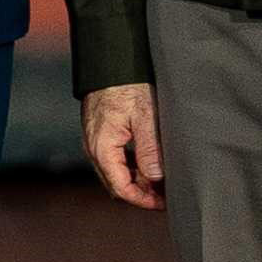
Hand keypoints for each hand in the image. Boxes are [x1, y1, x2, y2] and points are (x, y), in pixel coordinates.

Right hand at [82, 83, 164, 210]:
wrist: (110, 58)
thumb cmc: (127, 84)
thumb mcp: (146, 117)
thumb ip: (150, 151)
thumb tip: (156, 179)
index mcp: (102, 147)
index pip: (121, 188)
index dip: (143, 200)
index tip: (164, 203)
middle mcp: (94, 147)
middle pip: (117, 183)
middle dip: (142, 193)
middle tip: (167, 194)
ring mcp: (95, 140)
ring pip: (117, 172)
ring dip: (138, 179)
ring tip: (163, 180)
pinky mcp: (100, 132)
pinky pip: (115, 158)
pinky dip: (132, 166)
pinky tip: (150, 162)